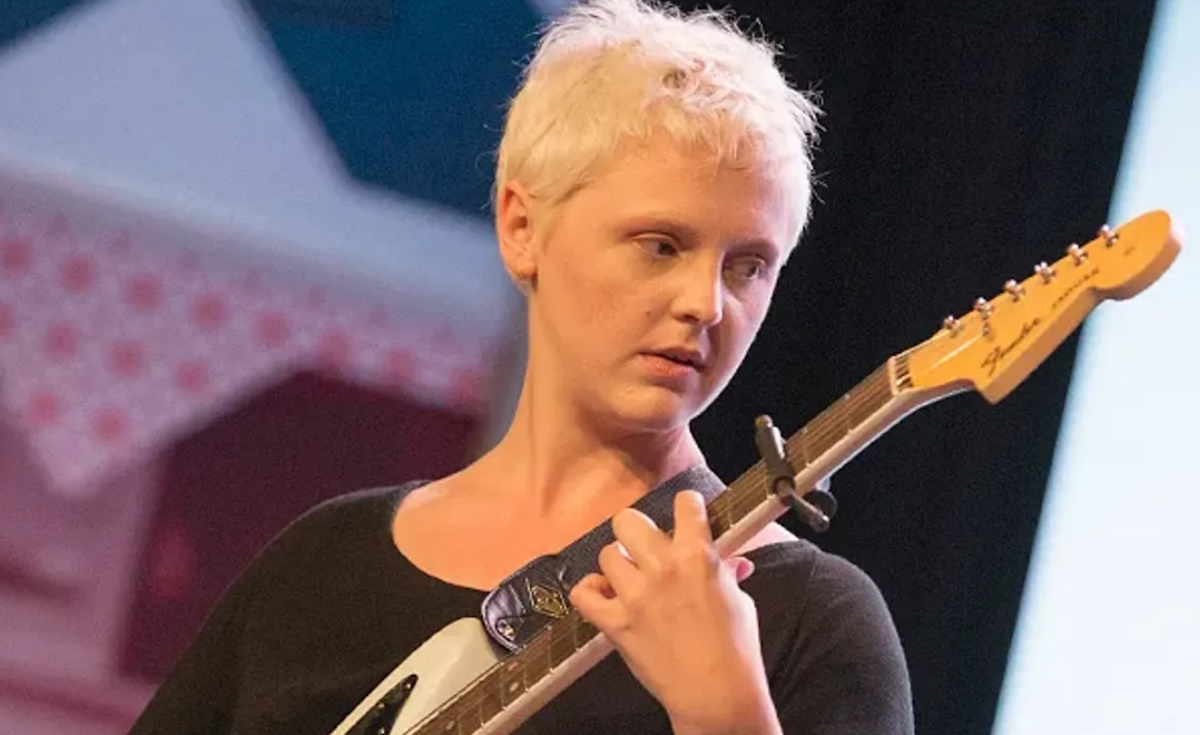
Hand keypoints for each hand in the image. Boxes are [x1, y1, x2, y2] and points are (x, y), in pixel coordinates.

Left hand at [569, 491, 780, 734]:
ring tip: (630, 580)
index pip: (685, 503)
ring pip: (607, 554)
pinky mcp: (616, 622)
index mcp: (698, 556)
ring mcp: (635, 595)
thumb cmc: (736, 650)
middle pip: (629, 520)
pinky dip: (590, 592)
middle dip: (638, 532)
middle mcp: (663, 568)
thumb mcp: (740, 601)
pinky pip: (583, 594)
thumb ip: (727, 574)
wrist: (717, 694)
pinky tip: (604, 597)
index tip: (687, 517)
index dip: (687, 508)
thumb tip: (731, 562)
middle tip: (648, 550)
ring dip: (618, 565)